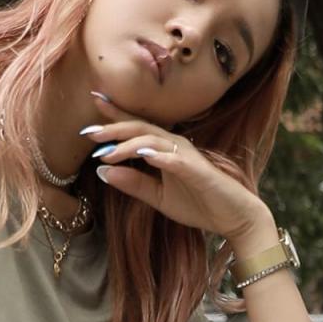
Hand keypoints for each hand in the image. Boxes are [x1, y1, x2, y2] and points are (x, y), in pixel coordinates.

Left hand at [87, 94, 267, 240]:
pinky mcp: (198, 171)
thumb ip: (133, 184)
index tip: (94, 104)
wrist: (233, 217)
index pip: (137, 128)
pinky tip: (143, 156)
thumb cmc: (199, 204)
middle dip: (114, 128)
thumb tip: (102, 172)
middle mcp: (175, 146)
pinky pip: (177, 160)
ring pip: (154, 140)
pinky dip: (159, 157)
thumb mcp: (158, 197)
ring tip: (107, 153)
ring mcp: (188, 156)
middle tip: (89, 132)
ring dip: (129, 144)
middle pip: (141, 128)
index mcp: (165, 149)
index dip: (115, 116)